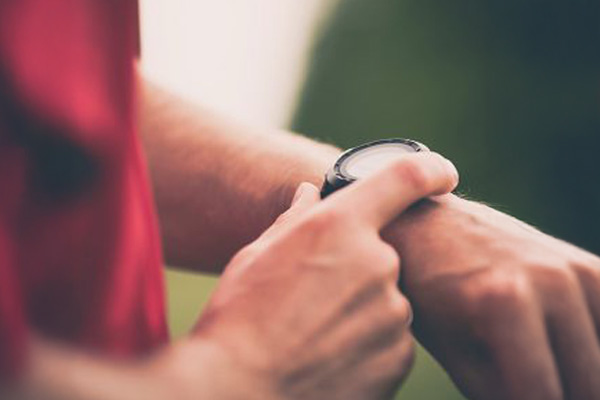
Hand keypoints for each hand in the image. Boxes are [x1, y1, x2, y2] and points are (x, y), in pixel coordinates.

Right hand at [190, 153, 458, 399]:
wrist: (239, 391)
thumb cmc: (239, 319)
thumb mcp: (257, 256)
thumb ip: (295, 219)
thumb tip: (310, 194)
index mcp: (339, 226)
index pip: (405, 178)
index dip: (430, 170)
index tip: (442, 174)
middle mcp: (378, 263)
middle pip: (384, 254)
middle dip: (356, 266)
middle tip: (316, 292)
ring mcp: (393, 314)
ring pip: (386, 300)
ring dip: (360, 308)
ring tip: (314, 331)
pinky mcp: (398, 359)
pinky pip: (390, 340)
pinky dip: (366, 344)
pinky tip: (327, 355)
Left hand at [388, 196, 599, 399]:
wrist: (433, 230)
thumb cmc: (434, 299)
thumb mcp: (455, 356)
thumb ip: (503, 395)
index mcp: (507, 302)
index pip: (543, 395)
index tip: (506, 395)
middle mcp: (553, 280)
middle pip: (584, 386)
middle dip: (555, 397)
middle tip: (515, 380)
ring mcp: (579, 270)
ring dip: (577, 382)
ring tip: (533, 368)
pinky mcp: (594, 270)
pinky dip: (590, 354)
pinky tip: (559, 352)